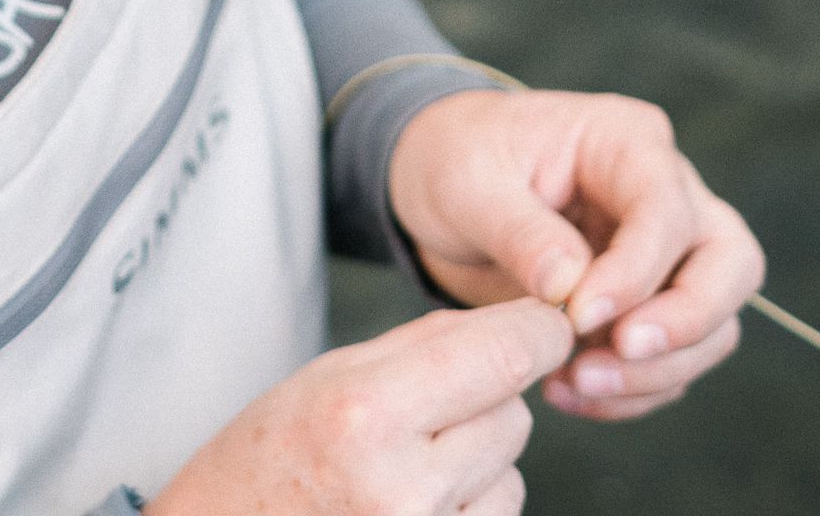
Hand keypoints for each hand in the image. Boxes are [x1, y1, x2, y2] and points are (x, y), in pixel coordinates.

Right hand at [147, 296, 573, 515]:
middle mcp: (402, 490)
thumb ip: (426, 346)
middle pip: (513, 414)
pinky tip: (414, 502)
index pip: (502, 357)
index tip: (550, 322)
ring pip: (513, 474)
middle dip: (489, 398)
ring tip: (406, 463)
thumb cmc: (270, 456)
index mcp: (366, 414)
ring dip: (481, 460)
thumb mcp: (331, 374)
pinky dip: (472, 504)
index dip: (541, 331)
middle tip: (428, 404)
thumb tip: (523, 324)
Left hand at [386, 87, 762, 421]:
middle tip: (614, 354)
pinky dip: (632, 391)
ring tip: (574, 382)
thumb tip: (570, 285)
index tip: (578, 317)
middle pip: (730, 263)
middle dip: (686, 323)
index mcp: (625, 140)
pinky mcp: (649, 304)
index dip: (636, 271)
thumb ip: (520, 229)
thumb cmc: (459, 160)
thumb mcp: (469, 182)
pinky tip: (566, 390)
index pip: (667, 208)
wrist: (443, 186)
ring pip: (715, 323)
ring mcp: (666, 251)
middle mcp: (665, 191)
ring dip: (656, 371)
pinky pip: (673, 362)